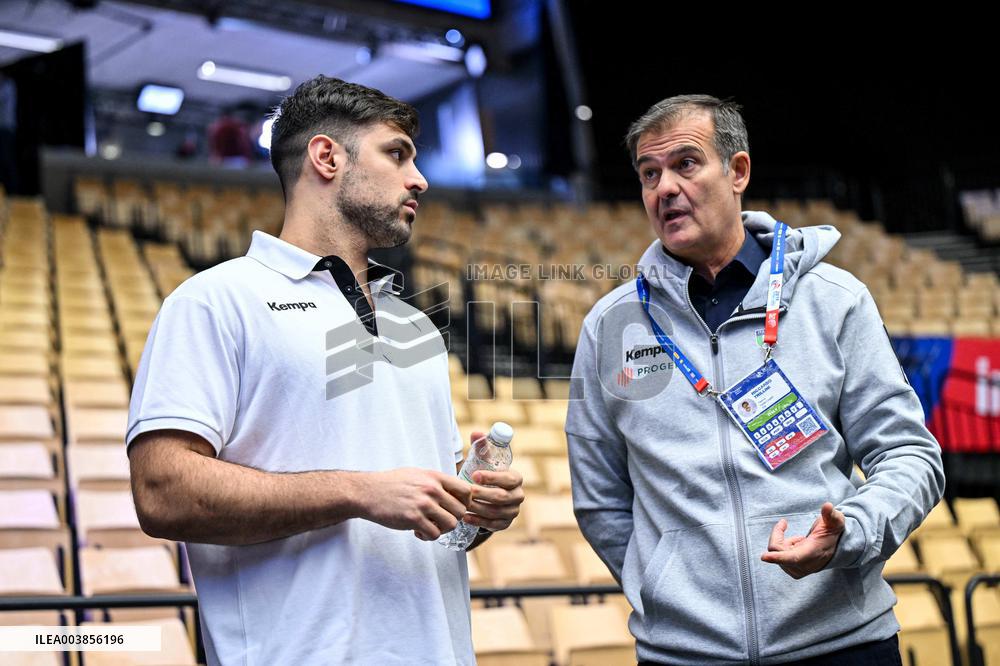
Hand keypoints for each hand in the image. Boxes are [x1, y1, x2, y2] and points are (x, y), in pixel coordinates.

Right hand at [357, 468, 471, 540]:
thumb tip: (454, 492)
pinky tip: (418, 531)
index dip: (464, 502)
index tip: (454, 508)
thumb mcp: (417, 474)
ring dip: (442, 529)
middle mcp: (432, 489)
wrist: (368, 492)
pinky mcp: (413, 519)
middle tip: (439, 520)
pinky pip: (434, 534)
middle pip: (461, 511)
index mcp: (434, 477)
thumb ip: (436, 482)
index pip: (466, 490)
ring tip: (429, 526)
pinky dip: (428, 536)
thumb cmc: (391, 483)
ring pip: (451, 524)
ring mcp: (423, 504)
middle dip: (452, 518)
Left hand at [461, 431, 523, 532]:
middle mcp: (518, 495)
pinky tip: (466, 517)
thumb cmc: (485, 474)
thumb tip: (476, 433)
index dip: (491, 478)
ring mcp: (513, 511)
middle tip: (468, 491)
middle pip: (501, 497)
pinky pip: (493, 524)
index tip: (474, 475)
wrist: (487, 495)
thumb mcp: (483, 461)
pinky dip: (479, 521)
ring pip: (496, 511)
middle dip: (483, 494)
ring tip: (463, 504)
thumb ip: (481, 446)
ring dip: (479, 508)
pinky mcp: (505, 523)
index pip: (507, 478)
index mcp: (516, 478)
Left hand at [760, 502, 844, 578]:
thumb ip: (831, 514)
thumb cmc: (832, 534)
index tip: (763, 557)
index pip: (793, 558)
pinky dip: (783, 547)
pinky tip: (796, 545)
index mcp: (812, 554)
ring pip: (775, 552)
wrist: (835, 550)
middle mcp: (804, 565)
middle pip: (776, 549)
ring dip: (783, 542)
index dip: (778, 557)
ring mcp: (797, 571)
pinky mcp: (793, 572)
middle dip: (778, 534)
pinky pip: (777, 557)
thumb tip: (827, 506)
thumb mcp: (835, 522)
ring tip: (799, 539)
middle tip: (784, 524)